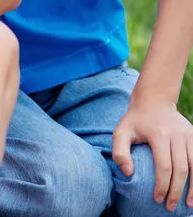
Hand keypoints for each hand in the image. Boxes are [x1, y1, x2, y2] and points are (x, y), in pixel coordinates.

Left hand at [112, 96, 192, 210]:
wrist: (154, 100)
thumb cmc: (135, 120)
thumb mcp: (120, 131)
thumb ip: (119, 152)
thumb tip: (127, 173)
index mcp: (158, 134)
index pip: (164, 166)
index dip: (162, 185)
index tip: (157, 199)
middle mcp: (176, 134)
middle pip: (181, 169)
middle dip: (177, 191)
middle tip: (171, 207)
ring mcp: (188, 135)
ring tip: (189, 204)